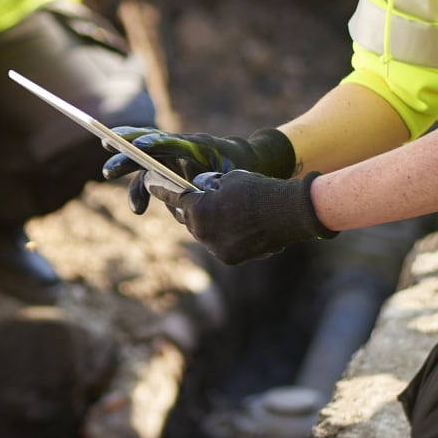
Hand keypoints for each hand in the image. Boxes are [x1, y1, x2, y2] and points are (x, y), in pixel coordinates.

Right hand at [102, 127, 294, 212]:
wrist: (244, 161)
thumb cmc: (239, 167)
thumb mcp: (233, 176)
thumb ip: (208, 189)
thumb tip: (185, 207)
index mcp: (197, 145)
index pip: (172, 142)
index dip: (155, 143)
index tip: (139, 146)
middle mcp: (179, 148)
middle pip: (146, 148)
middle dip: (126, 156)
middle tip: (109, 169)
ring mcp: (171, 158)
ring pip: (144, 165)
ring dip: (135, 184)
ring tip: (136, 207)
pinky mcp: (169, 171)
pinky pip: (150, 180)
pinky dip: (142, 193)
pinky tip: (140, 208)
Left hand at [149, 170, 336, 264]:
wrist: (286, 213)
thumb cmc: (258, 189)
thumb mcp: (228, 179)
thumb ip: (209, 186)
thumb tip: (202, 190)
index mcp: (198, 209)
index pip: (174, 196)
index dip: (160, 187)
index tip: (150, 181)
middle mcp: (202, 232)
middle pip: (187, 218)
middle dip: (189, 208)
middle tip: (188, 198)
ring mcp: (216, 248)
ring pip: (203, 233)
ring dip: (207, 222)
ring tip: (216, 212)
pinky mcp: (230, 258)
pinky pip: (219, 244)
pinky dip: (223, 235)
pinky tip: (233, 226)